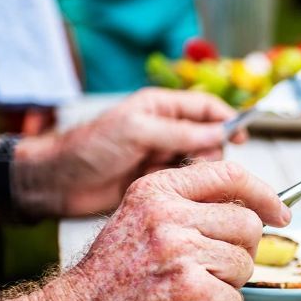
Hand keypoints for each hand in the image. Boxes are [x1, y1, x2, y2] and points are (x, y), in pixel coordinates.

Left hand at [16, 89, 246, 217]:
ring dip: (198, 172)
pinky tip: (177, 194)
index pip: (206, 106)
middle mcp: (164, 130)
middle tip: (199, 165)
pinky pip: (185, 184)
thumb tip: (218, 133)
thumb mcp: (136, 131)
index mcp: (160, 107)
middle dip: (211, 151)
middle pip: (209, 137)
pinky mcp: (157, 182)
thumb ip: (178, 133)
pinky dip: (187, 189)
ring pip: (199, 163)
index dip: (227, 119)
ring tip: (180, 179)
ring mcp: (160, 157)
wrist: (58, 182)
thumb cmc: (89, 148)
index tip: (242, 136)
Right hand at [44, 161, 288, 300]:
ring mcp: (181, 254)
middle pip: (247, 223)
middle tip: (213, 265)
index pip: (230, 173)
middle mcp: (169, 216)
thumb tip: (254, 202)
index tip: (280, 212)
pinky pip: (237, 298)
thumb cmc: (115, 271)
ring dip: (229, 281)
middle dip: (241, 247)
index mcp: (157, 189)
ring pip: (245, 262)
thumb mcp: (142, 215)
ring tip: (191, 286)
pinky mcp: (192, 293)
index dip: (265, 193)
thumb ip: (189, 201)